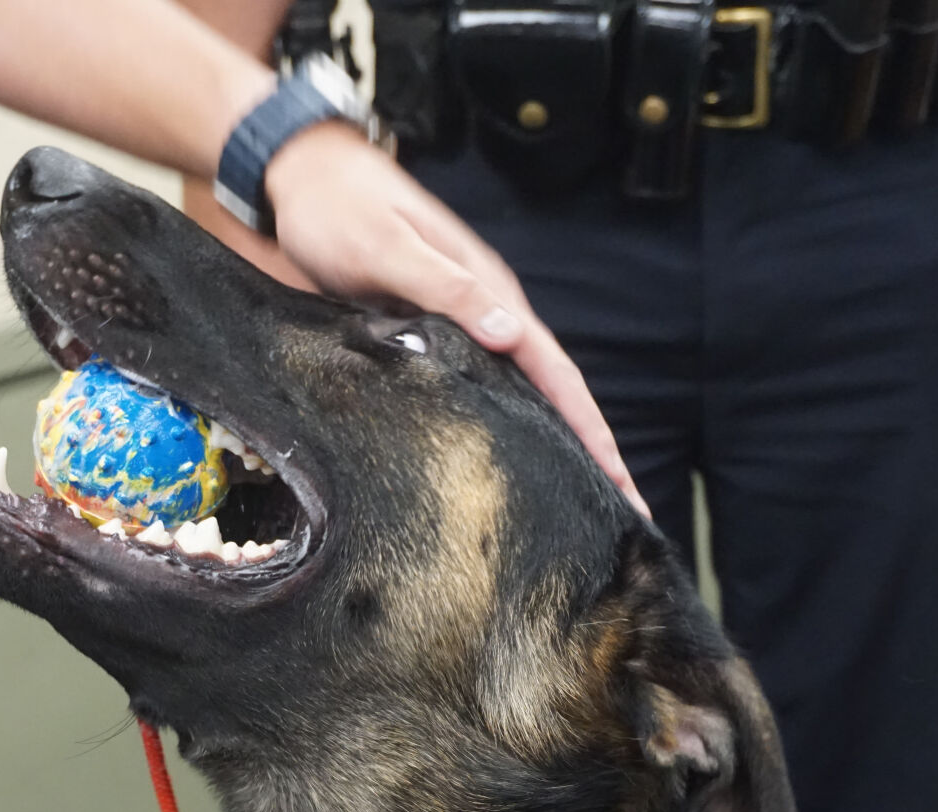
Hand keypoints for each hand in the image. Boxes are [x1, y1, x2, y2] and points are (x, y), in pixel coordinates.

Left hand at [263, 122, 648, 514]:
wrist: (307, 174)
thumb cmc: (339, 210)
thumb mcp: (388, 248)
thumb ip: (446, 289)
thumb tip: (510, 333)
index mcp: (488, 292)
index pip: (556, 371)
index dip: (591, 428)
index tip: (622, 481)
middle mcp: (487, 310)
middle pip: (556, 389)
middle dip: (594, 449)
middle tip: (630, 510)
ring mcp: (466, 323)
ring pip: (528, 391)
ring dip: (563, 440)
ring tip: (590, 499)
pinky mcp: (436, 332)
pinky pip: (491, 387)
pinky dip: (520, 424)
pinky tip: (523, 456)